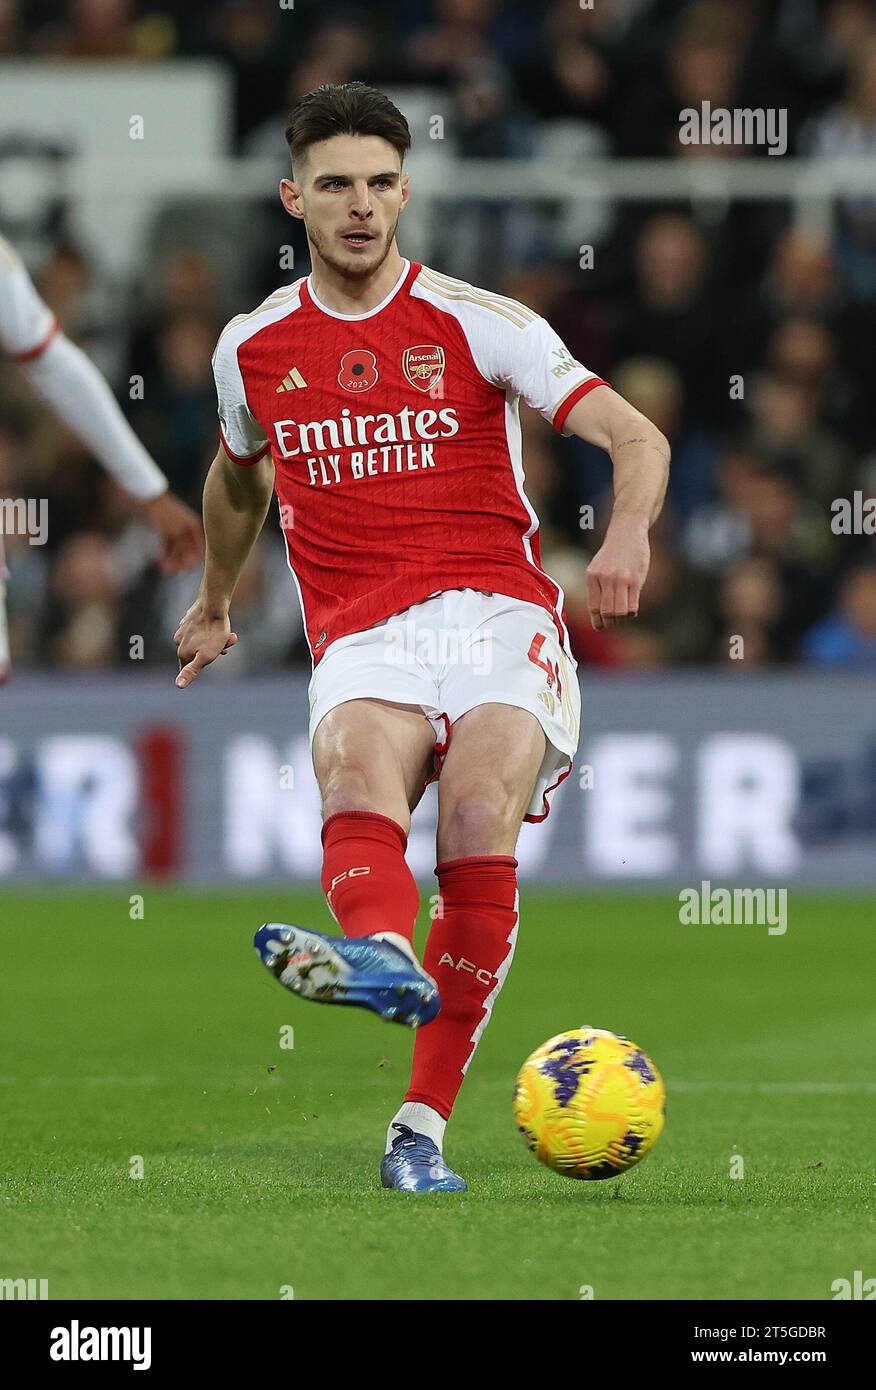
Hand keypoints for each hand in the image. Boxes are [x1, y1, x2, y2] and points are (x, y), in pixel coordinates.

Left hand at [140, 491, 203, 573]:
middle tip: (172, 571)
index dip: (195, 559)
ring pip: (177, 547)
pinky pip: (168, 543)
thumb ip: (185, 548)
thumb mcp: (175, 532)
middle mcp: (187, 528)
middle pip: (187, 549)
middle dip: (180, 561)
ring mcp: (176, 528)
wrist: (147, 496)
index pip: (200, 547)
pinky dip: (165, 551)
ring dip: (172, 558)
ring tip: (164, 568)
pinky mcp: (166, 528)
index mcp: (194, 527)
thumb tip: (192, 563)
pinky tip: (160, 559)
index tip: (188, 570)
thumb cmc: (164, 512)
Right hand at [174, 599, 237, 687]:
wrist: (214, 604)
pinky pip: (200, 630)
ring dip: (215, 641)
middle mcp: (179, 640)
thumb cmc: (214, 632)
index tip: (218, 655)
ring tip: (229, 634)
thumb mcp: (206, 656)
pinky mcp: (189, 619)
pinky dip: (210, 631)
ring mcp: (183, 629)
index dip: (204, 666)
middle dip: (215, 651)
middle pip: (197, 654)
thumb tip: (178, 685)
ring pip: (201, 641)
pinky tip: (219, 625)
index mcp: (182, 652)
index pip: (188, 668)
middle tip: (228, 644)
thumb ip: (192, 671)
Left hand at [586, 514, 649, 629]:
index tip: (601, 626)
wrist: (627, 532)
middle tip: (614, 621)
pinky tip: (631, 608)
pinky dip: (631, 612)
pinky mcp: (636, 580)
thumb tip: (598, 615)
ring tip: (623, 615)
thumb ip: (597, 588)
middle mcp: (605, 578)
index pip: (593, 607)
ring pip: (620, 611)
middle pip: (607, 612)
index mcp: (592, 576)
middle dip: (610, 622)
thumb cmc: (612, 554)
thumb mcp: (597, 568)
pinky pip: (633, 605)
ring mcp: (621, 579)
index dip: (597, 621)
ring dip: (621, 618)